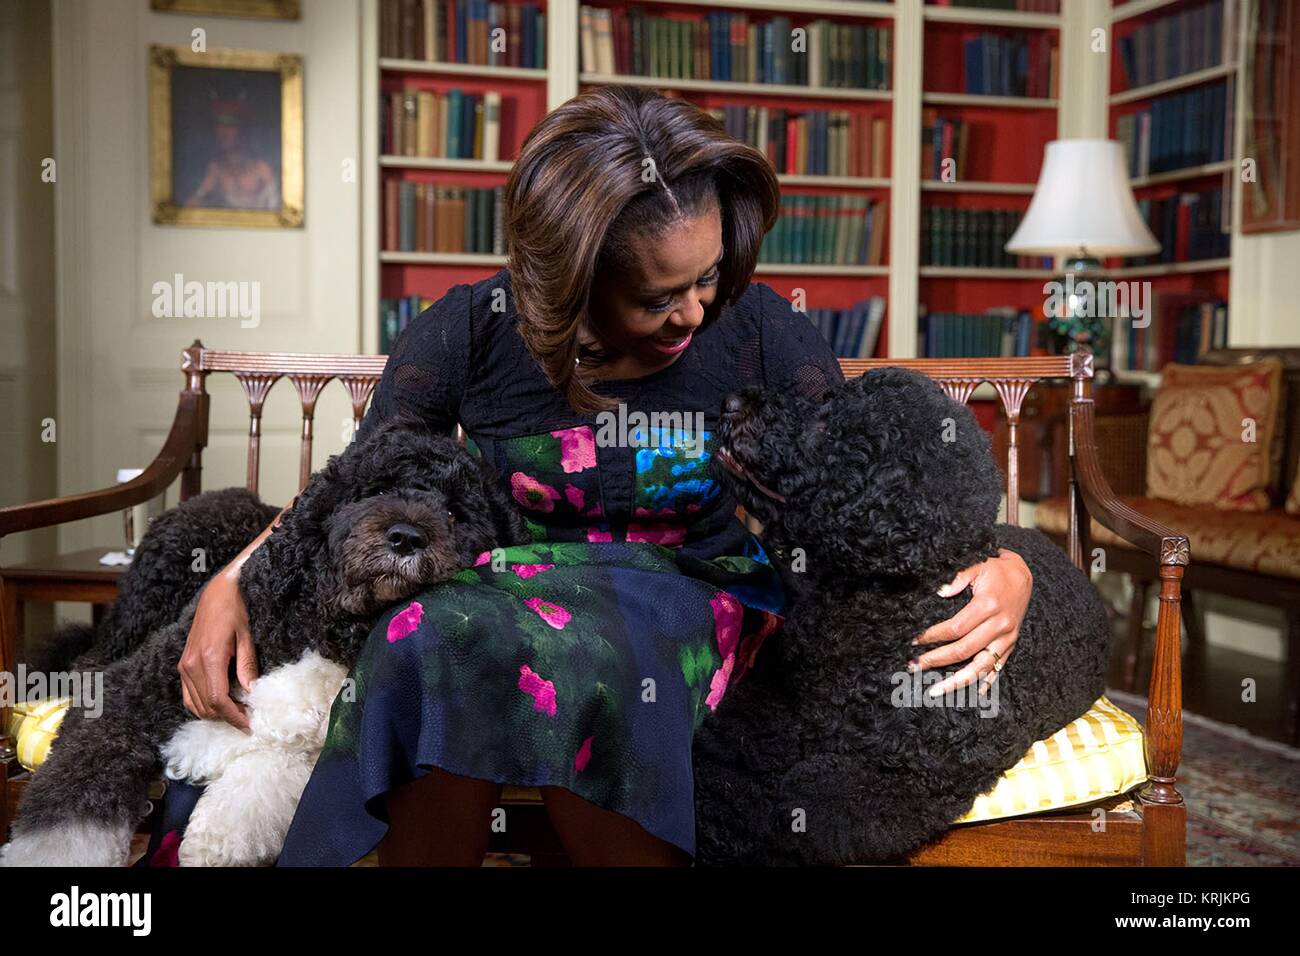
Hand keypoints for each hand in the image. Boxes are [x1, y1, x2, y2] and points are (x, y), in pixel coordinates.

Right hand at [178, 569, 258, 730]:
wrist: (218, 592)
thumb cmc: (236, 609)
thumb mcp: (247, 636)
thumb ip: (247, 665)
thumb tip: (251, 691)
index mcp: (209, 657)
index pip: (218, 700)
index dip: (234, 716)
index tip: (249, 725)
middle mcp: (191, 664)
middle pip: (206, 706)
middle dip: (227, 718)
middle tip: (248, 719)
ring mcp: (184, 665)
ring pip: (195, 704)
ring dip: (215, 714)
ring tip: (238, 712)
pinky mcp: (183, 664)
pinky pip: (188, 695)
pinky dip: (202, 705)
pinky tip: (221, 703)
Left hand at [909, 549, 1032, 697]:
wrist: (1023, 575)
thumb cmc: (996, 569)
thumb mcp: (977, 565)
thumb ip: (958, 577)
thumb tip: (940, 591)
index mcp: (988, 606)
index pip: (955, 628)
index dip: (933, 636)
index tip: (914, 641)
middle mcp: (999, 625)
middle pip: (964, 650)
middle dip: (936, 660)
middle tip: (914, 666)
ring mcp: (1007, 638)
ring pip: (981, 667)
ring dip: (957, 680)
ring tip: (936, 690)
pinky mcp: (1011, 644)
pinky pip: (998, 668)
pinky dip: (986, 682)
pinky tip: (974, 694)